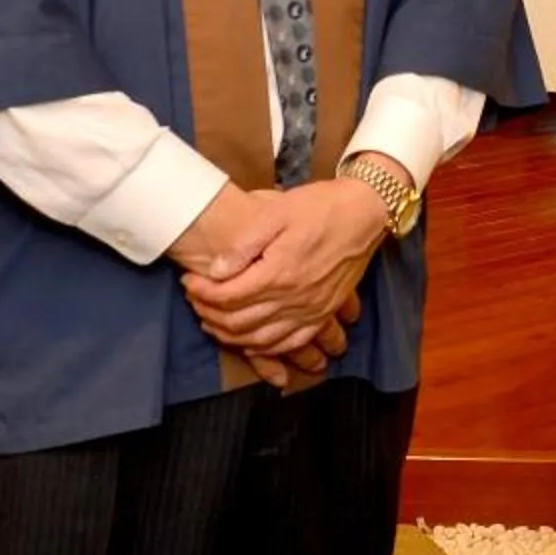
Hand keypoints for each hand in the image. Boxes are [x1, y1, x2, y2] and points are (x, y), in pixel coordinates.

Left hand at [182, 178, 386, 362]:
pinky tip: (250, 340)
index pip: (227, 296)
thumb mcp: (277, 213)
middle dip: (209, 313)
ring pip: (260, 339)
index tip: (189, 280)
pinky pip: (290, 343)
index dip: (201, 291)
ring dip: (231, 335)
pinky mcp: (324, 313)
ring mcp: (311, 310)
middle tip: (195, 299)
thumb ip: (244, 244)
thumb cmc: (321, 206)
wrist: (366, 212)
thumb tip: (217, 271)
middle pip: (238, 322)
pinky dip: (265, 348)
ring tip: (213, 319)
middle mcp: (295, 299)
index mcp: (279, 273)